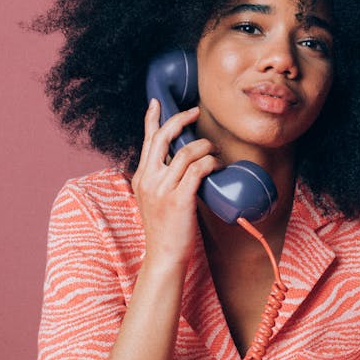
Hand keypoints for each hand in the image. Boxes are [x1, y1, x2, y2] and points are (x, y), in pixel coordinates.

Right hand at [131, 99, 218, 266]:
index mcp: (141, 177)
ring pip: (187, 152)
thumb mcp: (154, 200)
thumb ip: (162, 180)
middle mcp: (148, 179)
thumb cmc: (165, 230)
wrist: (164, 256)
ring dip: (206, 147)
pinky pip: (198, 169)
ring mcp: (162, 189)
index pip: (146, 141)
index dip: (152, 118)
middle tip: (196, 111)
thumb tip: (183, 163)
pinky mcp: (178, 199)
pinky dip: (211, 163)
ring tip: (215, 152)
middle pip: (162, 137)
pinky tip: (218, 166)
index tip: (157, 102)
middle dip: (181, 120)